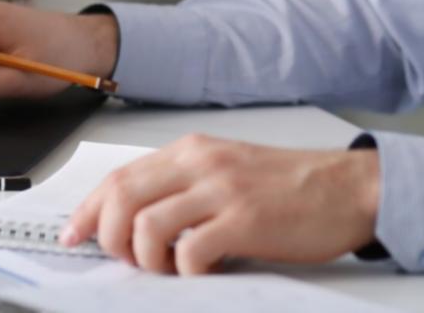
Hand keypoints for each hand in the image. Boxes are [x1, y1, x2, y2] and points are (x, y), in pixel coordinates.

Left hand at [62, 133, 380, 274]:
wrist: (348, 188)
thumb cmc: (290, 186)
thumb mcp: (227, 171)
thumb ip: (184, 187)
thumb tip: (134, 222)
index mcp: (193, 150)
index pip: (120, 176)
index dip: (89, 209)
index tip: (75, 235)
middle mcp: (202, 163)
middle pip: (122, 198)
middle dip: (110, 239)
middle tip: (128, 261)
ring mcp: (223, 190)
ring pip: (147, 226)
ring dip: (147, 261)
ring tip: (171, 269)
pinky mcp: (246, 220)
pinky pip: (191, 252)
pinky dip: (187, 272)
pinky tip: (205, 271)